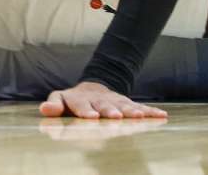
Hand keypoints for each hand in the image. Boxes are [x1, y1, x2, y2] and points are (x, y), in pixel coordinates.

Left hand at [39, 81, 167, 118]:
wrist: (91, 90)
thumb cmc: (72, 102)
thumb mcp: (60, 100)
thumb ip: (54, 105)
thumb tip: (45, 109)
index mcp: (79, 98)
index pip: (80, 103)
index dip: (85, 109)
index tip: (91, 117)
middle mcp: (98, 98)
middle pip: (104, 104)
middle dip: (110, 110)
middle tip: (115, 116)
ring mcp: (113, 100)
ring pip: (123, 105)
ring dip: (131, 111)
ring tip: (140, 117)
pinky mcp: (126, 103)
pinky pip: (139, 107)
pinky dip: (150, 111)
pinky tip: (161, 115)